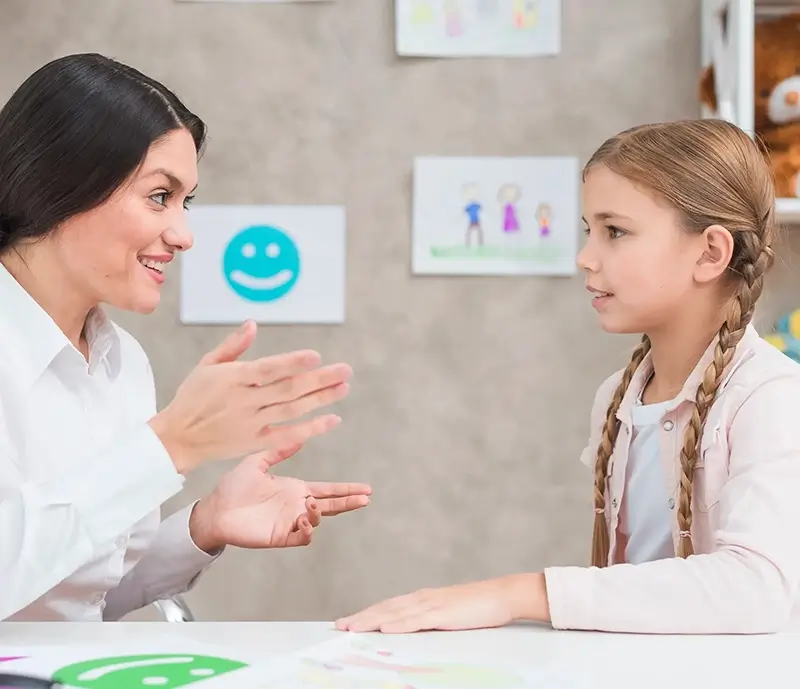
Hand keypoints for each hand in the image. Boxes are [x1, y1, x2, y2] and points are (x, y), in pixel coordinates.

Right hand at [149, 321, 351, 472]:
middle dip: (319, 379)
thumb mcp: (206, 366)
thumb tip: (253, 324)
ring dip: (320, 399)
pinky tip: (331, 419)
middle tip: (345, 370)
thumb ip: (232, 346)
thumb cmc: (193, 396)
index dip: (292, 363)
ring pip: (291, 410)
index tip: (316, 355)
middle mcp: (243, 401)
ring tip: (343, 388)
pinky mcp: (253, 443)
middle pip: (288, 389)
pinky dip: (310, 429)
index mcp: (232, 379)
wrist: (176, 438)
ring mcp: (250, 423)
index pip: (267, 369)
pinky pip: (286, 436)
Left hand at [189, 443, 371, 550]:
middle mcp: (297, 505)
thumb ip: (280, 450)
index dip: (346, 489)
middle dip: (349, 502)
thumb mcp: (258, 461)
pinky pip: (302, 537)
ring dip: (319, 513)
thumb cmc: (234, 486)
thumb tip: (301, 435)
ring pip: (317, 521)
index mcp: (295, 488)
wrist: (215, 509)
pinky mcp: (280, 536)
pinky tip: (303, 519)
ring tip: (310, 505)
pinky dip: (308, 530)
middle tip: (365, 499)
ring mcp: (290, 522)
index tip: (366, 489)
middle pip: (331, 505)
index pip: (328, 489)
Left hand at [334, 574, 549, 633]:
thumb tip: (410, 631)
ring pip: (395, 613)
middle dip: (361, 617)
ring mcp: (433, 604)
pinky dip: (399, 624)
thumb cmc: (479, 607)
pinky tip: (385, 628)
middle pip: (386, 608)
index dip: (367, 614)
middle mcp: (423, 598)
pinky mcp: (444, 612)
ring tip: (352, 627)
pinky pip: (417, 619)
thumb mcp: (449, 615)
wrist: (503, 594)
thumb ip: (430, 620)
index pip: (389, 607)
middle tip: (339, 626)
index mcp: (423, 599)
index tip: (348, 622)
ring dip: (372, 620)